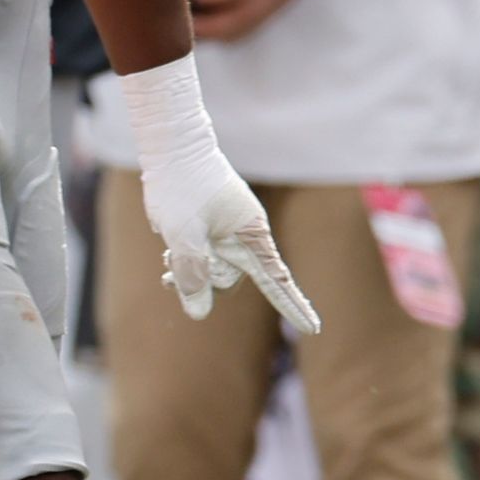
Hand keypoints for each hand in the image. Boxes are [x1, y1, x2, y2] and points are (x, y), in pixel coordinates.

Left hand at [121, 59, 319, 334]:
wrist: (172, 149)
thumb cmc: (181, 185)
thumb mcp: (182, 234)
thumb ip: (192, 273)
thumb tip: (199, 313)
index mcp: (251, 234)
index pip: (277, 278)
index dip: (293, 306)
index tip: (313, 329)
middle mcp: (245, 237)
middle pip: (231, 280)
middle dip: (202, 279)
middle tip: (171, 267)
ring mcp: (228, 235)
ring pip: (213, 272)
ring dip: (188, 271)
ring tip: (166, 260)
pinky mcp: (212, 233)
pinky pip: (203, 261)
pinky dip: (186, 263)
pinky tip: (168, 254)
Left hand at [188, 0, 349, 41]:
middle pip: (237, 20)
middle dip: (206, 25)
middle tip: (174, 16)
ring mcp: (275, 1)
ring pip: (240, 29)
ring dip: (212, 33)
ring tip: (183, 28)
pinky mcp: (276, 6)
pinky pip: (247, 27)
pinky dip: (224, 32)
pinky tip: (206, 29)